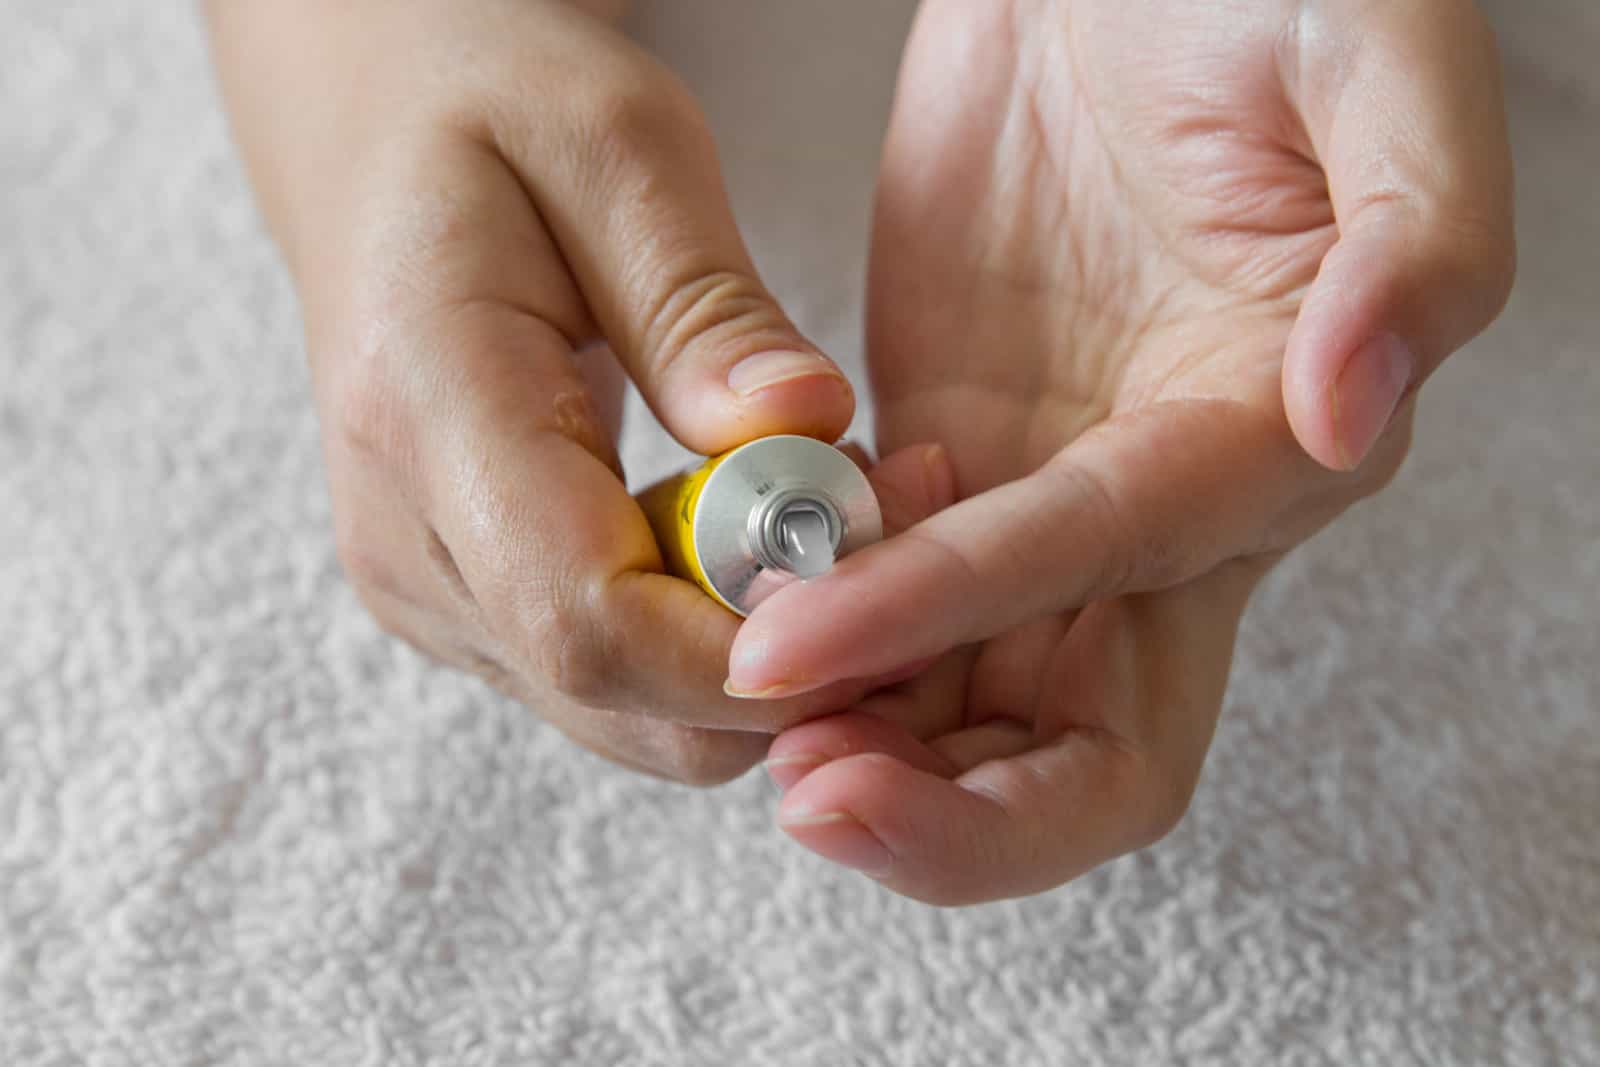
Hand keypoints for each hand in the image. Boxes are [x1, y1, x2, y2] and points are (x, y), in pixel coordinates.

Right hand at [206, 0, 947, 781]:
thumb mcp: (618, 150)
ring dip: (768, 646)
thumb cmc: (494, 115)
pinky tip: (766, 523)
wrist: (383, 144)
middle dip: (794, 655)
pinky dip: (720, 633)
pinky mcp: (468, 605)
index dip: (753, 647)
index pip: (587, 620)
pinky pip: (620, 681)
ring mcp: (430, 590)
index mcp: (425, 411)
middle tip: (902, 513)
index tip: (886, 575)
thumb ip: (705, 308)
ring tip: (843, 496)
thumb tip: (807, 428)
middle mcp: (406, 541)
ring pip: (635, 714)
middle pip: (623, 700)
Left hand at [730, 0, 1514, 900]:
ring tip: (738, 709)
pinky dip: (818, 630)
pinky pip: (882, 596)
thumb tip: (1349, 414)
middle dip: (947, 810)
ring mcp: (1039, 492)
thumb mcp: (1380, 72)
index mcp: (1262, 440)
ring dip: (864, 744)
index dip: (950, 624)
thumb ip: (1418, 245)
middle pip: (1078, 744)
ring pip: (965, 699)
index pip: (1107, 579)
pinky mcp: (948, 452)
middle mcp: (1154, 511)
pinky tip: (740, 592)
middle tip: (796, 789)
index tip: (789, 649)